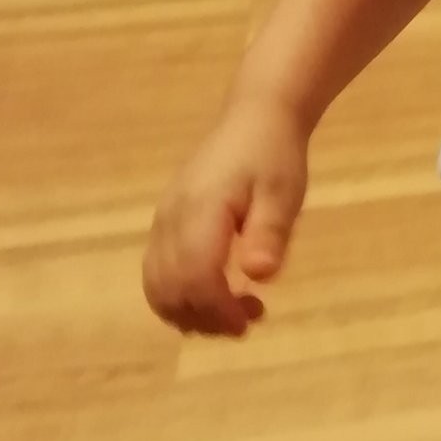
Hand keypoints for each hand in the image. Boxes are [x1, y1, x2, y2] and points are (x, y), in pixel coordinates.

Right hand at [143, 96, 308, 337]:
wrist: (255, 117)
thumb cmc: (274, 155)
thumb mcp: (284, 193)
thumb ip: (270, 233)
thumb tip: (260, 275)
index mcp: (201, 209)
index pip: (194, 276)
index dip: (216, 310)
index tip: (248, 323)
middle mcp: (171, 217)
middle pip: (168, 288)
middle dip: (204, 318)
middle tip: (246, 322)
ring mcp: (163, 219)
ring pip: (156, 285)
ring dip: (189, 311)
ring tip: (233, 313)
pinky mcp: (165, 221)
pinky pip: (157, 270)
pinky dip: (178, 295)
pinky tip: (214, 295)